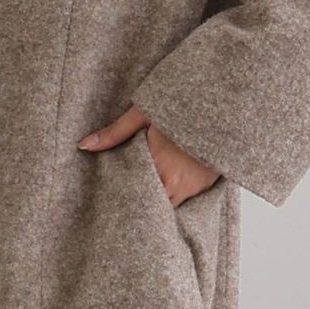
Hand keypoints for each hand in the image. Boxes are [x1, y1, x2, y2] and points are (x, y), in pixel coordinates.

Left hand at [77, 105, 221, 207]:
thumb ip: (115, 132)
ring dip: (156, 198)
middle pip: (150, 204)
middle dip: (138, 200)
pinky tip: (166, 186)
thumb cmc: (182, 105)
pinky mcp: (207, 186)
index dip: (122, 196)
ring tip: (145, 190)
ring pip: (167, 205)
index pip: (133, 194)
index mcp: (158, 165)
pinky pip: (184, 200)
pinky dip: (173, 195)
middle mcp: (176, 183)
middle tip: (122, 200)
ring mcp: (194, 187)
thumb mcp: (145, 113)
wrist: (225, 103)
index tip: (110, 200)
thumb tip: (84, 145)